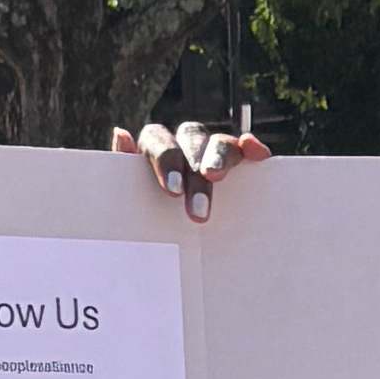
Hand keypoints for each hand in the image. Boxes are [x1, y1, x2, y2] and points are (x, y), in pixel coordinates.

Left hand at [114, 120, 269, 216]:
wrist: (169, 245)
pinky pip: (246, 149)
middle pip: (191, 139)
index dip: (166, 160)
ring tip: (218, 180)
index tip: (173, 192)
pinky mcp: (238, 164)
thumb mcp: (129, 206)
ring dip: (221, 158)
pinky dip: (251, 148)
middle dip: (195, 170)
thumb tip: (121, 133)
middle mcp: (183, 144)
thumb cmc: (146, 223)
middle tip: (197, 205)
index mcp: (154, 149)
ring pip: (219, 141)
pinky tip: (257, 154)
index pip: (158, 140)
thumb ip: (122, 175)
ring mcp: (212, 152)